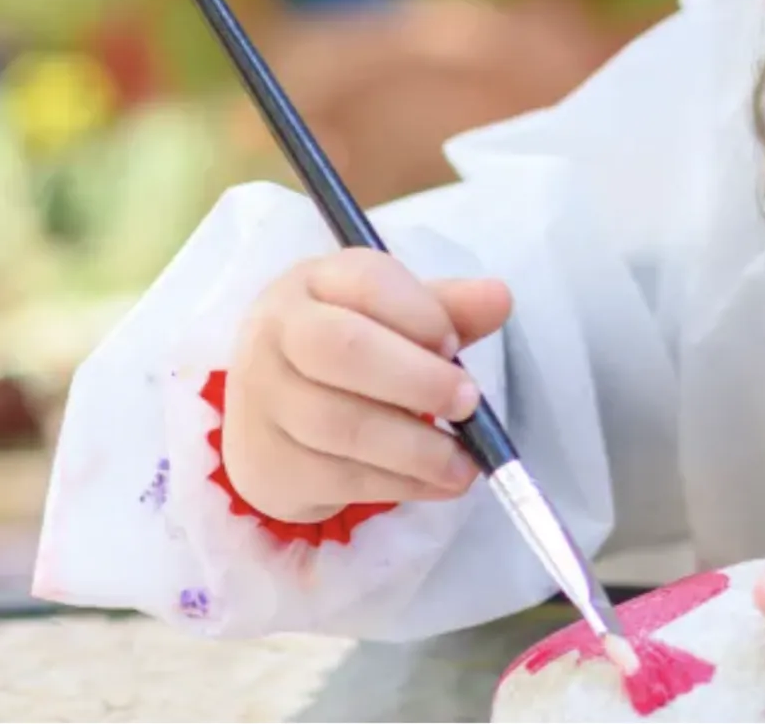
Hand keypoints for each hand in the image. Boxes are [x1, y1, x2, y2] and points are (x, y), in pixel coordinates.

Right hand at [221, 247, 511, 522]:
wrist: (270, 419)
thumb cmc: (346, 355)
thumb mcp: (392, 319)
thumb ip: (445, 308)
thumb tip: (499, 297)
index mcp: (315, 282)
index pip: (367, 280)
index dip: (420, 313)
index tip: (454, 343)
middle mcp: (278, 333)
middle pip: (344, 349)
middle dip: (419, 380)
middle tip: (469, 403)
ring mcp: (265, 400)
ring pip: (341, 424)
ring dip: (417, 448)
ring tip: (465, 462)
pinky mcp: (272, 464)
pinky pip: (342, 477)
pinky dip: (402, 485)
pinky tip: (439, 483)